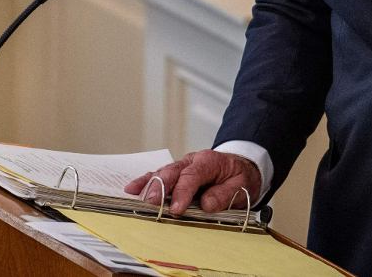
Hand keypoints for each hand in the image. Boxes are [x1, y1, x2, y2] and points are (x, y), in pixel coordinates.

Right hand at [124, 150, 261, 214]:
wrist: (239, 167)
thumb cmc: (238, 178)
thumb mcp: (240, 186)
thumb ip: (224, 195)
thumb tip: (206, 204)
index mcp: (209, 161)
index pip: (193, 175)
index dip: (183, 192)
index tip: (176, 210)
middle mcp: (192, 161)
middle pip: (173, 172)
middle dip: (161, 187)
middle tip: (152, 203)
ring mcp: (181, 166)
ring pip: (162, 172)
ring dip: (149, 185)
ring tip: (137, 198)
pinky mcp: (175, 174)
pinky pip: (158, 175)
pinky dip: (145, 181)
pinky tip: (132, 189)